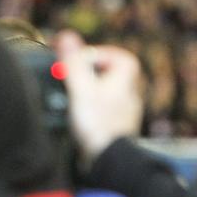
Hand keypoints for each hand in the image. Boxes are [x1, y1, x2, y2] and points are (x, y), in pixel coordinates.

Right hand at [54, 31, 144, 163]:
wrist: (107, 160)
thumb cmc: (98, 124)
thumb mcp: (80, 87)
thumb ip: (73, 62)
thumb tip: (67, 36)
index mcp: (127, 75)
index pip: (111, 54)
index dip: (92, 54)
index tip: (75, 61)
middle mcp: (129, 90)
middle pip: (104, 71)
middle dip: (84, 72)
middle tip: (68, 76)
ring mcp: (123, 108)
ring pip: (101, 90)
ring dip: (83, 90)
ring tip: (69, 97)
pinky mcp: (114, 124)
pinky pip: (99, 107)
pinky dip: (87, 107)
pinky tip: (76, 115)